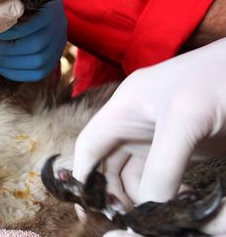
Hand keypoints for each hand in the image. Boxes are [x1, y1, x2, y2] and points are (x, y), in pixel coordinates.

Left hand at [0, 0, 66, 81]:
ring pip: (36, 62)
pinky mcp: (52, 63)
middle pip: (35, 46)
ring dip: (7, 62)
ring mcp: (57, 48)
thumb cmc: (24, 0)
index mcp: (51, 10)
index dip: (11, 31)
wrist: (45, 11)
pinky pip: (35, 74)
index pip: (33, 25)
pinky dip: (14, 73)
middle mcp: (58, 30)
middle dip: (5, 48)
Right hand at [73, 38, 225, 234]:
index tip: (87, 205)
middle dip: (113, 191)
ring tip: (158, 215)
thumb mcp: (185, 118)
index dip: (83, 173)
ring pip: (135, 175)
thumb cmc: (217, 78)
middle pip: (109, 164)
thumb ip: (162, 164)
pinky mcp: (183, 148)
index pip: (90, 144)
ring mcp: (159, 136)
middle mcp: (135, 123)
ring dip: (143, 197)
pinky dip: (165, 194)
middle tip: (127, 217)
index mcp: (123, 107)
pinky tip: (180, 203)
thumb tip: (149, 207)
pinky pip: (163, 177)